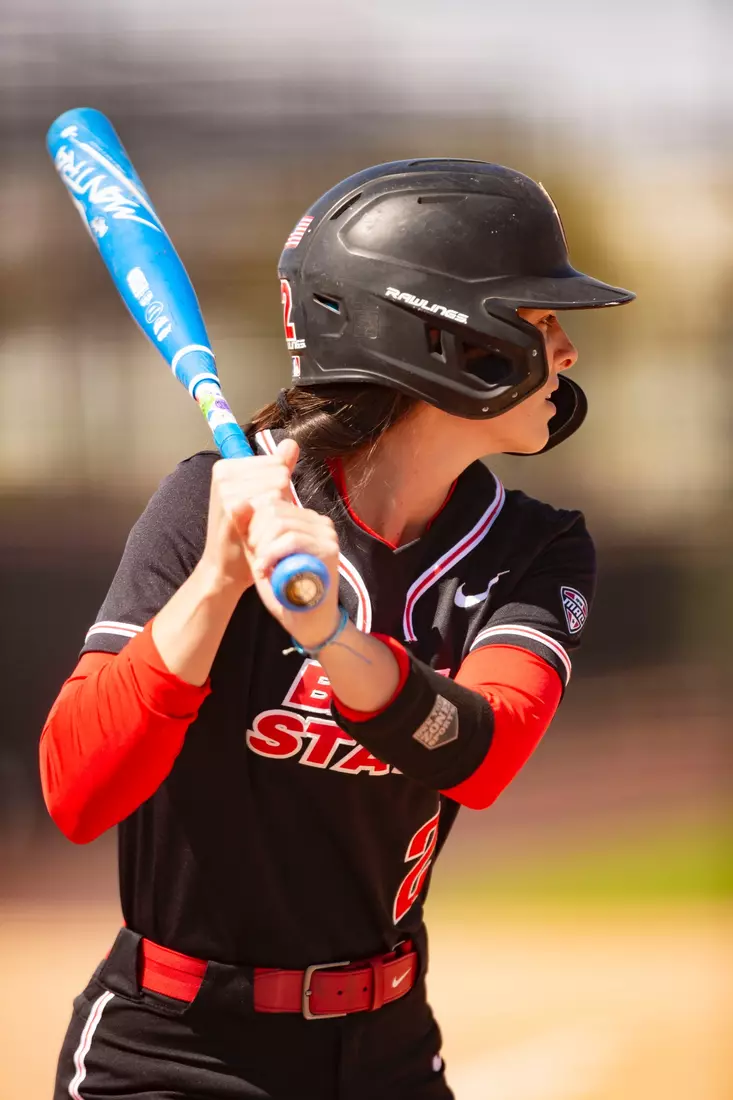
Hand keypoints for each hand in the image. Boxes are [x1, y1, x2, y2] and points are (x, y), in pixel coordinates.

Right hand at [200, 438, 298, 592]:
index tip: (261, 506)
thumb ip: (278, 468)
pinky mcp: (231, 507)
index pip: (276, 463)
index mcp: (227, 466)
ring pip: (278, 488)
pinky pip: (271, 503)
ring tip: (260, 526)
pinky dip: (273, 520)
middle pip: (279, 474)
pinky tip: (260, 533)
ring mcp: (226, 489)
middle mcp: (223, 473)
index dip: (279, 487)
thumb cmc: (244, 533)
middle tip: (261, 520)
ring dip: (278, 510)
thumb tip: (291, 443)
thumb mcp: (261, 497)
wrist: (225, 568)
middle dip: (279, 498)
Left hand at [244, 455, 341, 647]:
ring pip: (280, 522)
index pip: (272, 500)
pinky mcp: (327, 549)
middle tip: (254, 557)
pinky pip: (291, 539)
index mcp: (305, 519)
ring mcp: (326, 534)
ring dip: (262, 546)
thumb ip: (255, 532)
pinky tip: (264, 569)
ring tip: (260, 565)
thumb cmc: (284, 589)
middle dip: (255, 533)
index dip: (252, 521)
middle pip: (274, 508)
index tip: (249, 546)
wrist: (308, 622)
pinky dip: (271, 554)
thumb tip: (240, 504)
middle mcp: (319, 522)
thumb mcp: (264, 555)